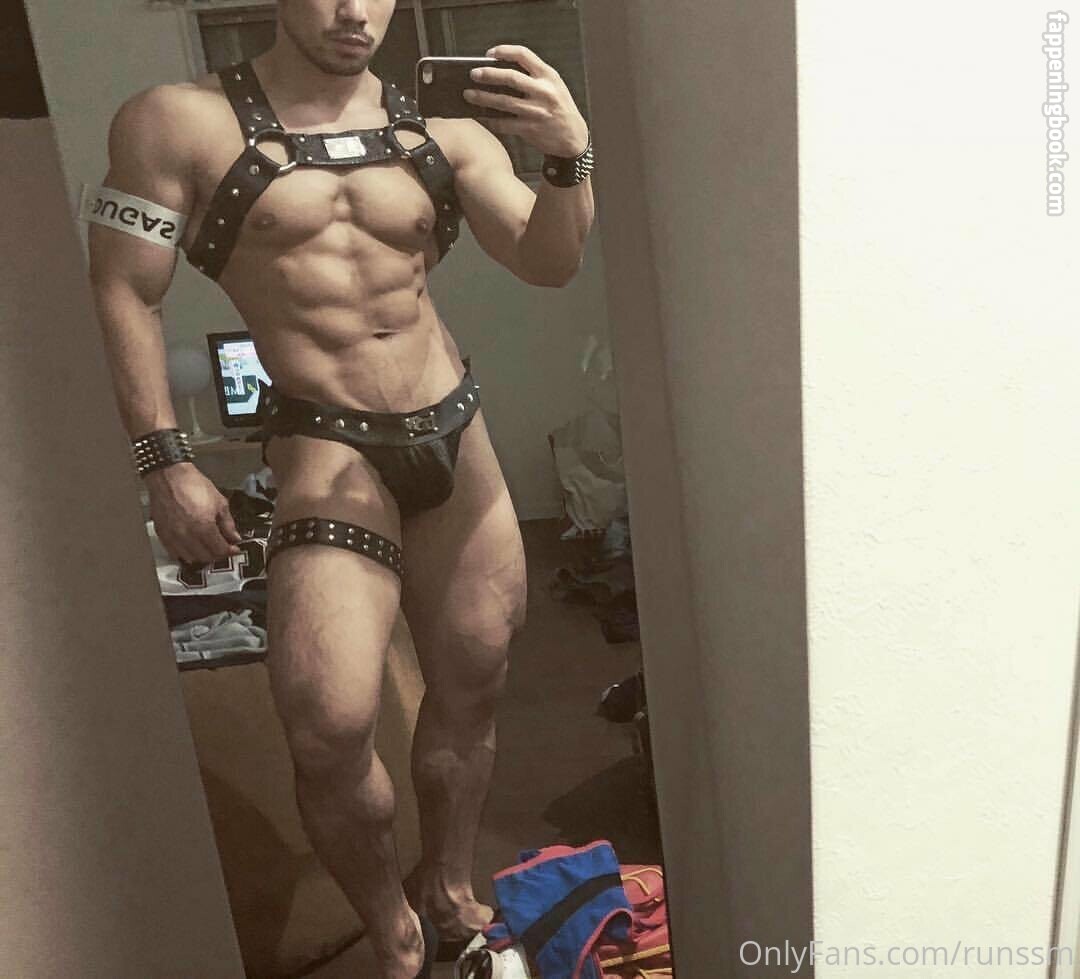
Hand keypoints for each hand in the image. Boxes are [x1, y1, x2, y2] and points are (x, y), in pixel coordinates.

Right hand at [145, 462, 242, 564]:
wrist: (169, 476)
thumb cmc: (193, 485)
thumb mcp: (219, 502)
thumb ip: (228, 523)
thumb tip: (234, 537)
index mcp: (203, 527)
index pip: (219, 550)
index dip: (229, 551)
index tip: (234, 549)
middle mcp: (187, 536)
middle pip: (206, 557)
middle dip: (217, 555)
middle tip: (223, 548)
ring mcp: (173, 537)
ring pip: (190, 558)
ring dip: (202, 556)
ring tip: (209, 548)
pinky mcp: (162, 535)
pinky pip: (175, 553)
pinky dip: (186, 553)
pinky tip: (192, 547)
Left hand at [463, 44, 589, 157]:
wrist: (574, 139)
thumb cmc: (560, 109)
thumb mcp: (555, 86)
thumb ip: (534, 77)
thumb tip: (500, 72)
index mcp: (549, 76)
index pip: (524, 55)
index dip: (504, 51)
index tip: (489, 54)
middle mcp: (543, 92)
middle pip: (510, 77)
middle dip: (488, 74)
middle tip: (473, 74)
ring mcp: (536, 112)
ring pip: (503, 102)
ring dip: (482, 98)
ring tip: (468, 95)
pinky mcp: (530, 129)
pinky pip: (504, 124)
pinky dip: (489, 120)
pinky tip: (480, 116)